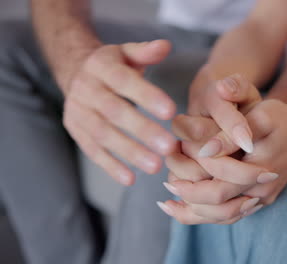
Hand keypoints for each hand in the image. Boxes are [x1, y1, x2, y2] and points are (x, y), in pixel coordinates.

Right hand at [62, 40, 177, 185]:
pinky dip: (110, 166)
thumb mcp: (127, 52)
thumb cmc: (114, 65)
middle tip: (169, 147)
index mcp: (101, 67)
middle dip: (142, 130)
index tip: (171, 111)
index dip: (147, 96)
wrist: (76, 72)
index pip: (125, 82)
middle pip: (115, 112)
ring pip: (103, 135)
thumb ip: (146, 51)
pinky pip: (92, 151)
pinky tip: (130, 179)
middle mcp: (86, 89)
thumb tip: (166, 45)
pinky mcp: (76, 131)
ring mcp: (78, 112)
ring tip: (155, 166)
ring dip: (129, 152)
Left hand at [159, 76, 286, 223]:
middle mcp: (262, 189)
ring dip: (196, 213)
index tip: (171, 169)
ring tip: (170, 205)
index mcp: (260, 168)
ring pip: (225, 216)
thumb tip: (205, 148)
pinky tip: (190, 208)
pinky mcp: (262, 199)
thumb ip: (232, 133)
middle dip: (189, 198)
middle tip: (166, 186)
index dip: (193, 178)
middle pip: (219, 207)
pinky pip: (233, 214)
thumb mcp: (261, 114)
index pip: (220, 184)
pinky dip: (210, 215)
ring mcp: (263, 197)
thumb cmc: (281, 117)